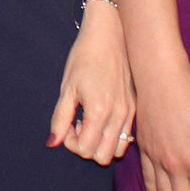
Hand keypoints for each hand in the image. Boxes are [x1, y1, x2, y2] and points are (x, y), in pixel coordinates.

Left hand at [49, 2, 134, 163]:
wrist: (111, 33)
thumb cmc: (85, 57)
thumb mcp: (67, 87)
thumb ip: (60, 118)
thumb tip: (52, 143)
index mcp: (99, 111)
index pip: (85, 150)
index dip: (70, 143)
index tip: (67, 124)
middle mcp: (119, 115)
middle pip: (103, 157)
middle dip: (86, 147)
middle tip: (77, 125)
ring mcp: (130, 112)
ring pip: (118, 150)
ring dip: (101, 143)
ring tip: (90, 121)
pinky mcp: (136, 107)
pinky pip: (128, 136)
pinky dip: (114, 135)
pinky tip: (103, 116)